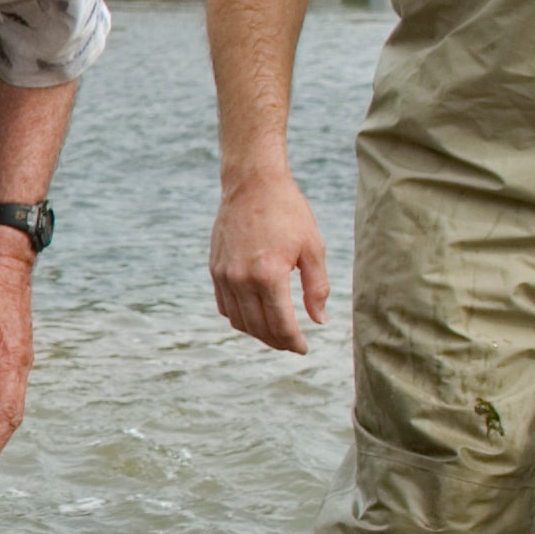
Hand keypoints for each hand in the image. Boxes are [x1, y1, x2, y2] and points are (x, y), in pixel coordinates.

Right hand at [209, 168, 328, 353]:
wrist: (252, 185)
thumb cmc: (288, 213)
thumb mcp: (313, 248)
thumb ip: (317, 287)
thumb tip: (319, 320)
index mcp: (269, 275)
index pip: (281, 324)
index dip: (293, 341)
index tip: (304, 348)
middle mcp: (242, 280)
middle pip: (258, 327)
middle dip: (277, 341)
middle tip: (292, 345)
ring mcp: (224, 276)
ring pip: (238, 321)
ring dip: (257, 333)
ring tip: (275, 333)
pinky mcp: (215, 270)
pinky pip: (224, 306)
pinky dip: (239, 318)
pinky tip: (254, 316)